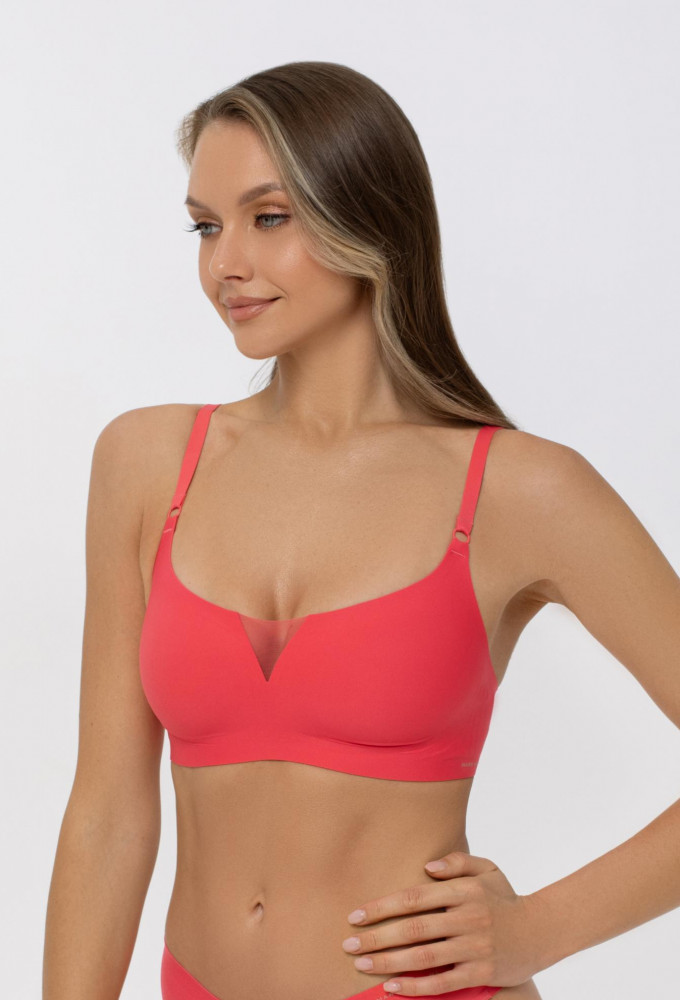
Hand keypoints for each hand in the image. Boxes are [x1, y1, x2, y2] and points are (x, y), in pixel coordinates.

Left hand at [341, 851, 540, 994]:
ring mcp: (474, 947)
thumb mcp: (487, 869)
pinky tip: (392, 987)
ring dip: (388, 962)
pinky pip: (442, 983)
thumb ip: (457, 862)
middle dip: (377, 938)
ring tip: (362, 965)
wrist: (543, 931)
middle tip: (348, 945)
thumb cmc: (506, 899)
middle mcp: (467, 918)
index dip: (383, 907)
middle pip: (413, 929)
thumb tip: (425, 866)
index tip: (357, 915)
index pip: (414, 897)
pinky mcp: (481, 973)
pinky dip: (415, 987)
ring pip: (423, 958)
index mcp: (464, 891)